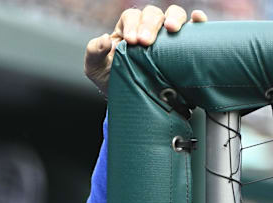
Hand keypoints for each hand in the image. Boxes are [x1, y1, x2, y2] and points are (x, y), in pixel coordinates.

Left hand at [84, 5, 207, 95]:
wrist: (131, 99)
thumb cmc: (112, 80)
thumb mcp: (96, 69)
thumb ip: (94, 52)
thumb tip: (103, 39)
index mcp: (127, 28)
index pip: (131, 17)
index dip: (132, 24)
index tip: (132, 41)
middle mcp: (148, 27)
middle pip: (152, 14)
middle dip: (150, 25)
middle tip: (146, 42)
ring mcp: (167, 36)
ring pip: (174, 14)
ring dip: (174, 18)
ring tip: (172, 30)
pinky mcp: (183, 46)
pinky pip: (194, 28)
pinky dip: (197, 22)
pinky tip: (197, 20)